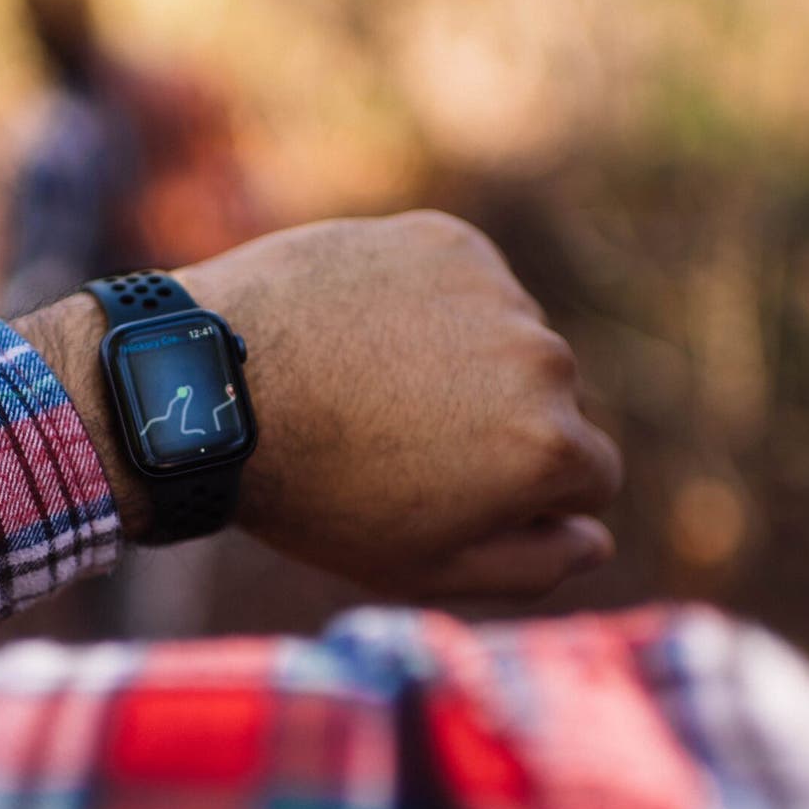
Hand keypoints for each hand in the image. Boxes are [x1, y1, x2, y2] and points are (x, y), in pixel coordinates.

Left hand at [16, 212, 621, 599]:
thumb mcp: (422, 567)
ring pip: (510, 338)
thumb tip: (597, 540)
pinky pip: (466, 283)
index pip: (589, 478)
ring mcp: (496, 292)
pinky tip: (360, 332)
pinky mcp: (447, 242)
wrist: (210, 385)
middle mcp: (545, 361)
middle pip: (552, 404)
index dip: (522, 496)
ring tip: (367, 384)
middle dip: (496, 423)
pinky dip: (428, 305)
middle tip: (395, 439)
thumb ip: (530, 566)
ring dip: (464, 359)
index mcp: (550, 449)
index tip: (450, 488)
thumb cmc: (313, 493)